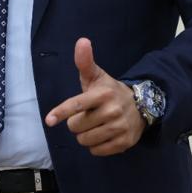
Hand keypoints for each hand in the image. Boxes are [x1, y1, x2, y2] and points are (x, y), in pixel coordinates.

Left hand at [44, 38, 143, 156]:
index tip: (49, 121)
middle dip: (76, 123)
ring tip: (94, 126)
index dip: (61, 112)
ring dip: (85, 136)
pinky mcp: (124, 143)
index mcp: (102, 94)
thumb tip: (82, 41)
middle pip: (76, 126)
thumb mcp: (97, 76)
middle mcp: (112, 111)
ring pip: (85, 141)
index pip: (77, 105)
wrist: (142, 106)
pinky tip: (103, 135)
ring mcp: (119, 128)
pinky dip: (95, 146)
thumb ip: (85, 62)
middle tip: (86, 116)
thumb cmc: (110, 91)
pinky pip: (97, 151)